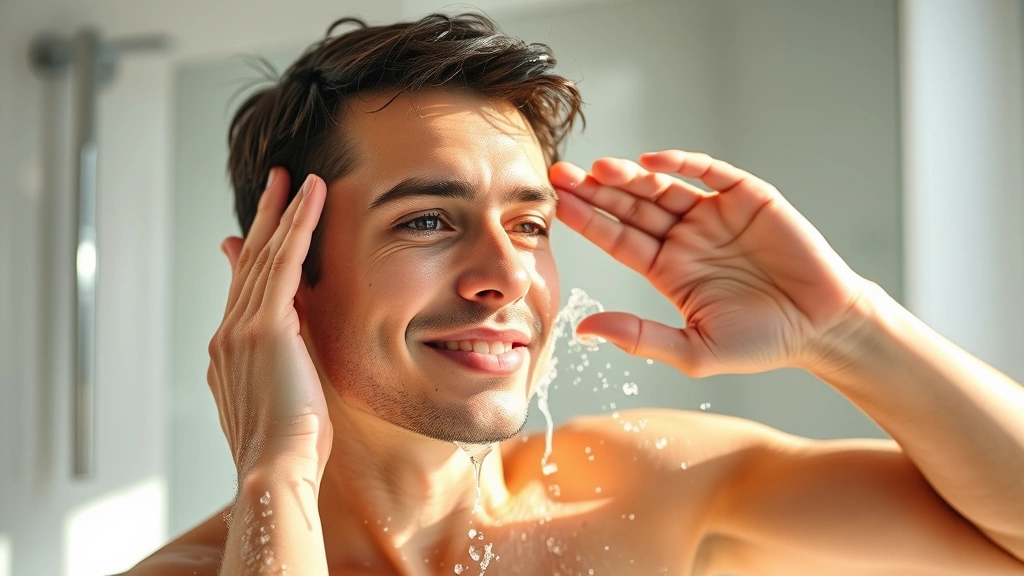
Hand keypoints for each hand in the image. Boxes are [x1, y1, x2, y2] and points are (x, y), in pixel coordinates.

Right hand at [207, 168, 331, 476]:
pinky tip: (311, 196)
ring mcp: (241, 328)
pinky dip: (298, 224)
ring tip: (296, 177)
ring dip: (283, 211)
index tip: (254, 227)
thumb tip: (284, 344)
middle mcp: (228, 334)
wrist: (275, 470)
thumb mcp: (280, 396)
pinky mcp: (267, 326)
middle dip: (264, 218)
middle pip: (248, 262)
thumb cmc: (289, 447)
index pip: (242, 289)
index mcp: (229, 352)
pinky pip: (285, 261)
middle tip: (277, 181)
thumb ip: (279, 362)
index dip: (251, 252)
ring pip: (265, 254)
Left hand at [549, 150, 869, 377]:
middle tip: (561, 176)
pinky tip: (655, 162)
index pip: (618, 239)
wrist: (822, 327)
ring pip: (663, 187)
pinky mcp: (747, 197)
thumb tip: (584, 329)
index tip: (557, 207)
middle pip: (631, 208)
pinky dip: (683, 164)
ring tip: (601, 169)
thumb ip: (640, 338)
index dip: (589, 222)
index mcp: (666, 269)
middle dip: (597, 191)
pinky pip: (709, 173)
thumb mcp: (693, 351)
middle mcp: (685, 237)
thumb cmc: (760, 343)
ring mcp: (714, 215)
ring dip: (632, 177)